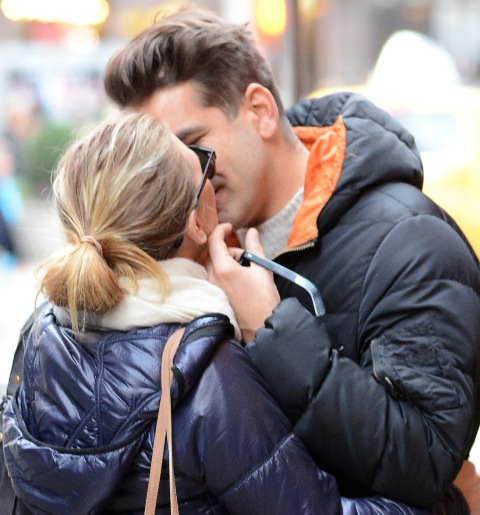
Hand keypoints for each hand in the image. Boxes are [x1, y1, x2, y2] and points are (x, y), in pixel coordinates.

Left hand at [207, 224, 279, 342]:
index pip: (214, 241)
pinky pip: (214, 276)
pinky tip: (239, 278)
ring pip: (213, 265)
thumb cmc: (264, 298)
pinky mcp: (214, 295)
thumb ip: (254, 247)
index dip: (221, 229)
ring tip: (246, 269)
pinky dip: (223, 271)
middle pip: (212, 253)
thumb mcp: (262, 269)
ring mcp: (212, 288)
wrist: (262, 325)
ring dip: (226, 260)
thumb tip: (251, 231)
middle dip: (227, 249)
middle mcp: (213, 277)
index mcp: (223, 268)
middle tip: (245, 255)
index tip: (230, 227)